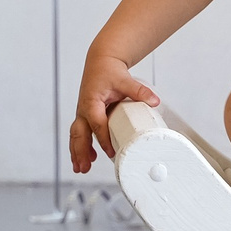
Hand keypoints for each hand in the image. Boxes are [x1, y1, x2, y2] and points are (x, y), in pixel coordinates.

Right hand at [70, 54, 159, 171]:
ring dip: (77, 152)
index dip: (103, 139)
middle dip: (80, 152)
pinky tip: (87, 159)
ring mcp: (82, 112)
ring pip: (76, 135)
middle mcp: (83, 109)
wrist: (101, 61)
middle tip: (84, 168)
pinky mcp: (85, 115)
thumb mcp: (125, 80)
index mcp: (92, 102)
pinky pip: (79, 133)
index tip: (111, 152)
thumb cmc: (109, 71)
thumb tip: (154, 101)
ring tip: (80, 169)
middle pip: (79, 134)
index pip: (97, 124)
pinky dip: (80, 146)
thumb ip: (139, 91)